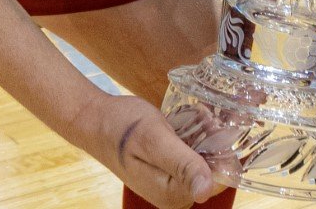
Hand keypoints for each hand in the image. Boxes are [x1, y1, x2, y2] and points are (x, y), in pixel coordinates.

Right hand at [80, 94, 226, 207]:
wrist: (95, 121)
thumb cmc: (121, 126)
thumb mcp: (154, 139)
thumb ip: (182, 165)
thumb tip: (204, 192)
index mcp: (171, 194)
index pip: (217, 180)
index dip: (220, 151)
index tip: (210, 125)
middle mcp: (172, 197)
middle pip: (213, 173)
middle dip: (213, 144)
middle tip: (200, 118)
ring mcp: (170, 187)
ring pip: (205, 164)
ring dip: (204, 140)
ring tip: (192, 119)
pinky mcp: (167, 176)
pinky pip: (192, 160)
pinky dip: (193, 141)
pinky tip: (184, 126)